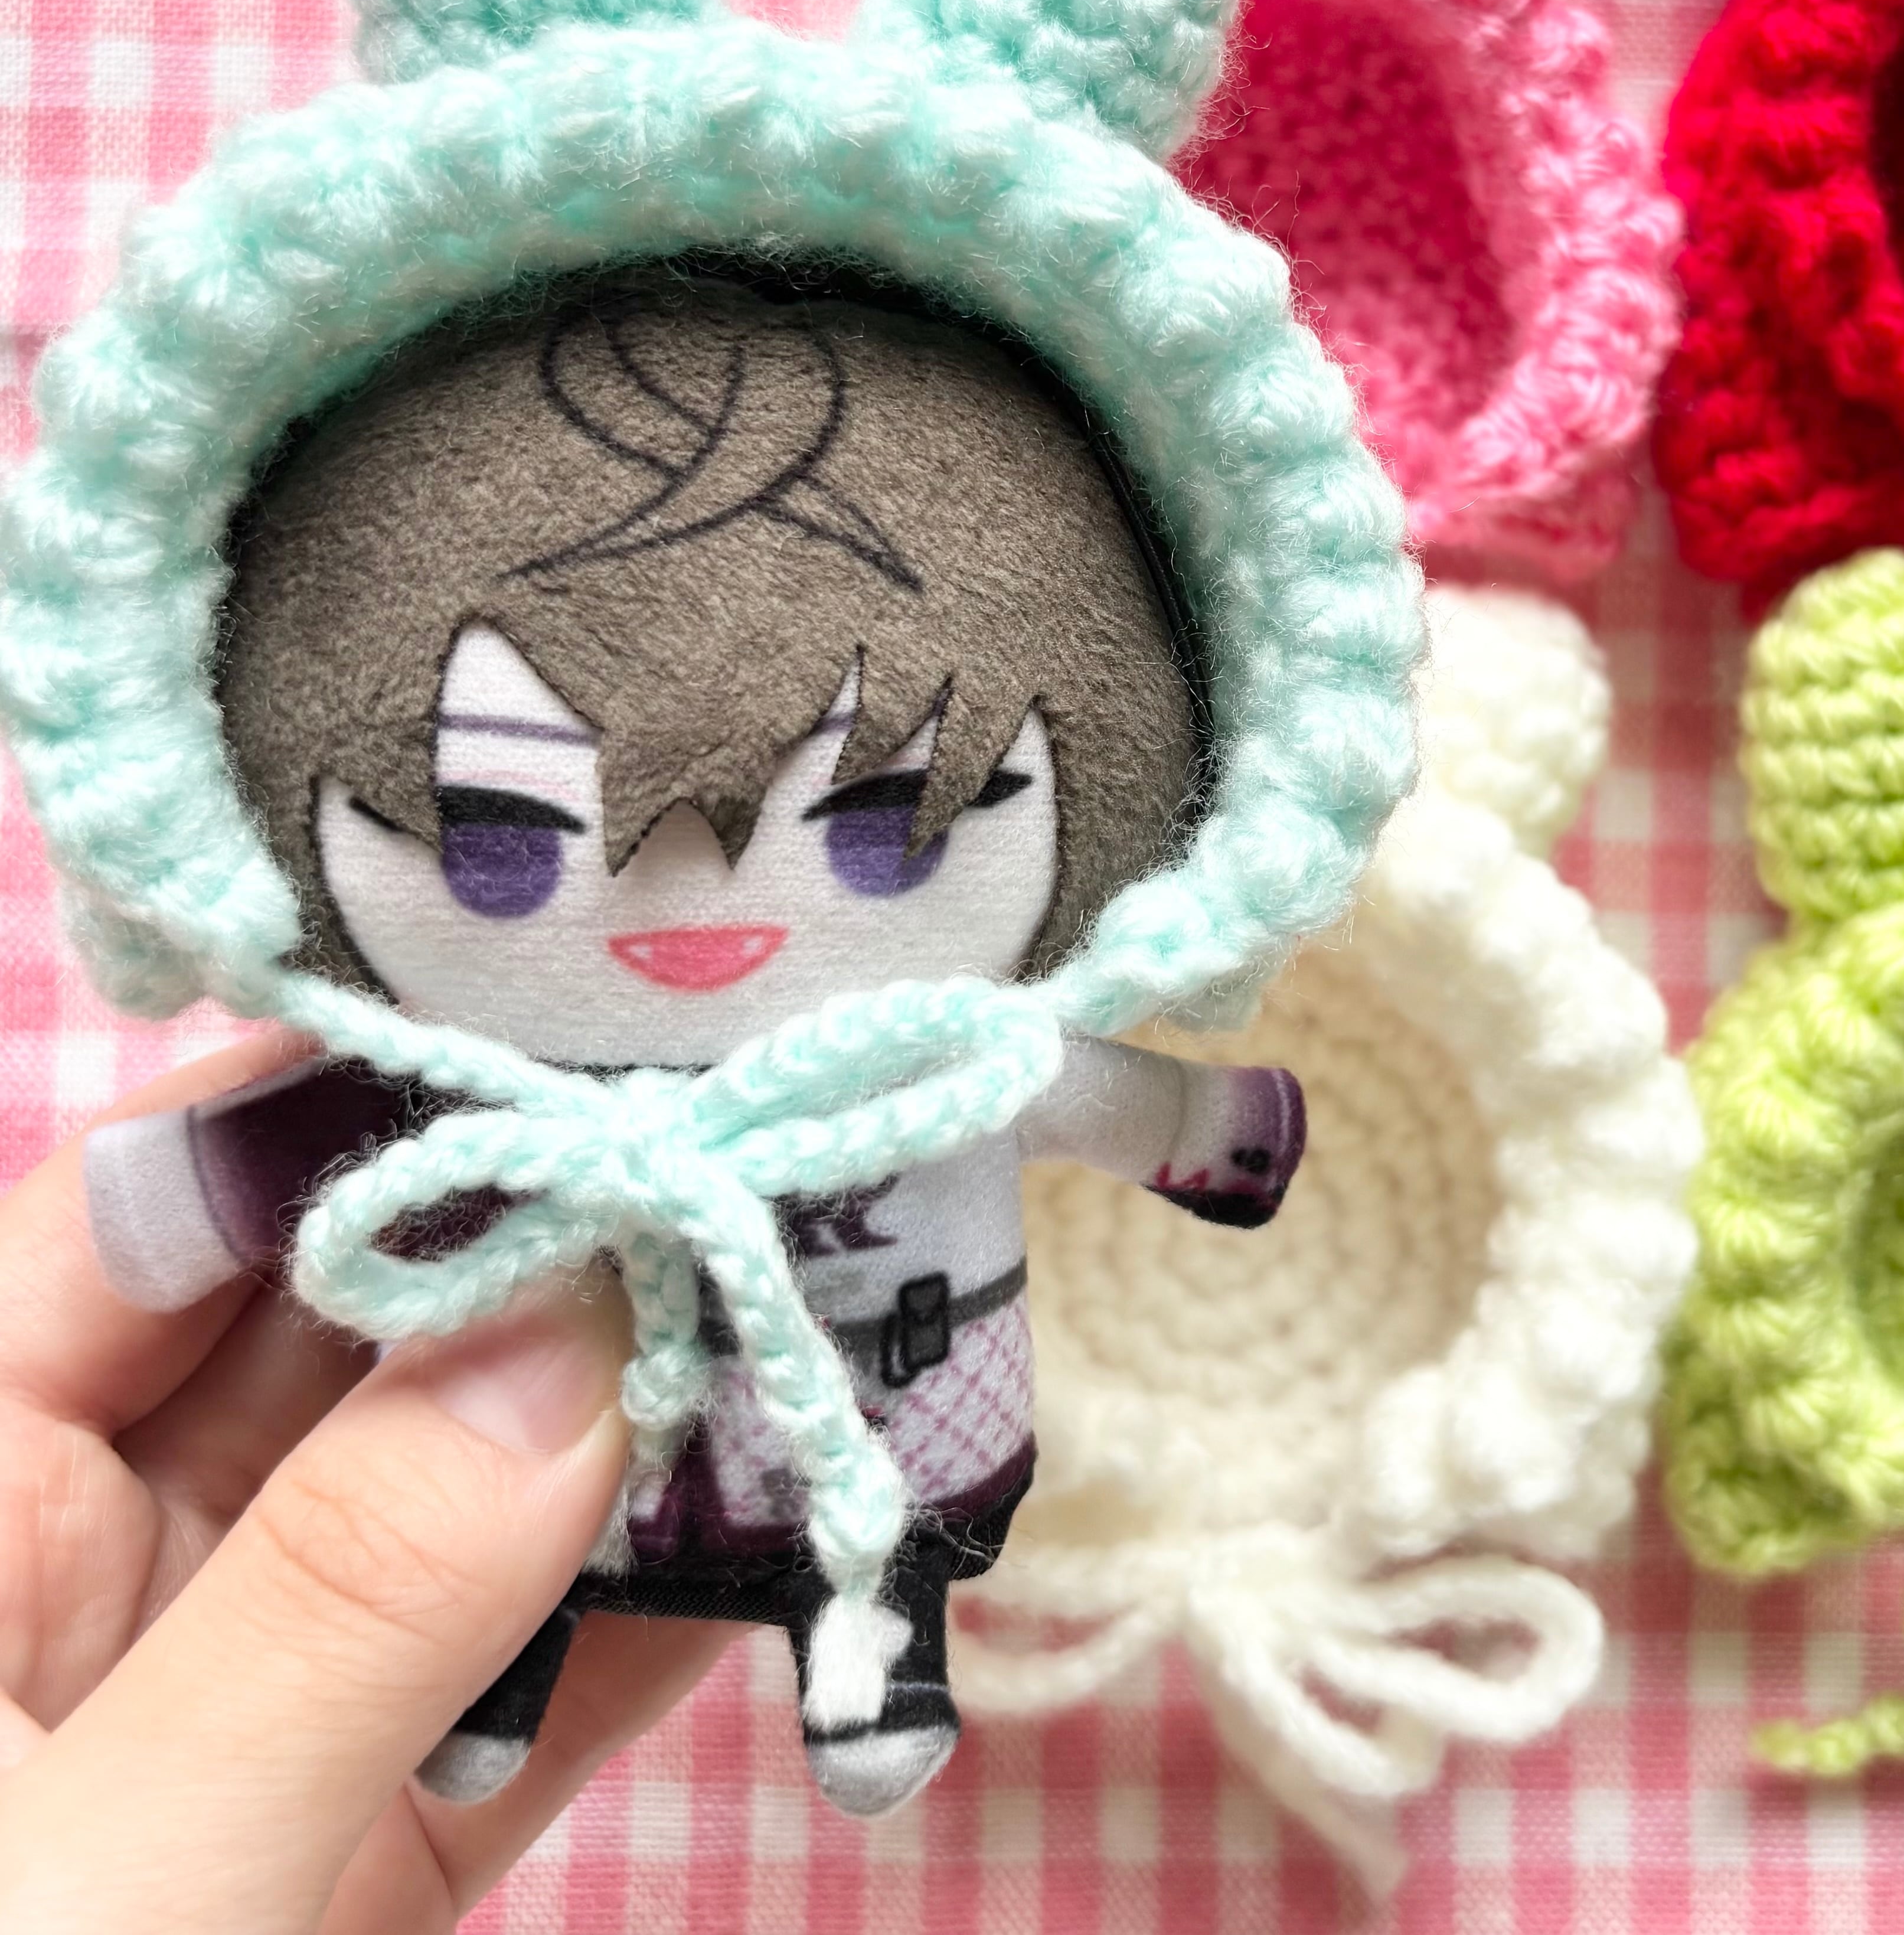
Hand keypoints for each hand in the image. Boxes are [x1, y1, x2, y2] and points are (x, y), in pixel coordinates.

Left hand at [0, 1033, 735, 1934]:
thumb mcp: (98, 1882)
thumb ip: (335, 1600)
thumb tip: (585, 1329)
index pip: (165, 1208)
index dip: (369, 1092)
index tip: (596, 1021)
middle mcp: (99, 1573)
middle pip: (356, 1333)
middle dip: (557, 1243)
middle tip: (778, 1144)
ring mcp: (254, 1713)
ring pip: (474, 1498)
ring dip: (651, 1420)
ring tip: (840, 1297)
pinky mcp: (374, 1850)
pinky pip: (540, 1683)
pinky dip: (669, 1612)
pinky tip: (805, 1521)